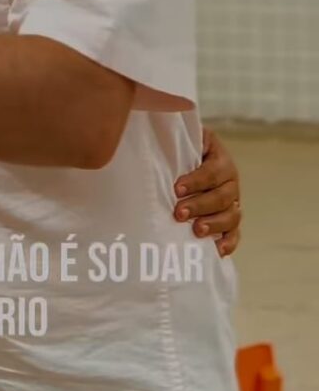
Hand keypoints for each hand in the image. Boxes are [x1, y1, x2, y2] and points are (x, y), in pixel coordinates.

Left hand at [173, 127, 240, 256]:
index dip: (196, 181)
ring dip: (214, 225)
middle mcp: (230, 182)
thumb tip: (155, 148)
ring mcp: (233, 202)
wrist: (189, 154)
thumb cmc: (182, 147)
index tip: (177, 189)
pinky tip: (217, 250)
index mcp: (221, 159)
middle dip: (200, 206)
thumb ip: (176, 143)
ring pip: (231, 216)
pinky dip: (229, 242)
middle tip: (179, 213)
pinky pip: (235, 233)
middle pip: (222, 197)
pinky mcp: (230, 219)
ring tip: (196, 230)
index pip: (213, 172)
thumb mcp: (183, 140)